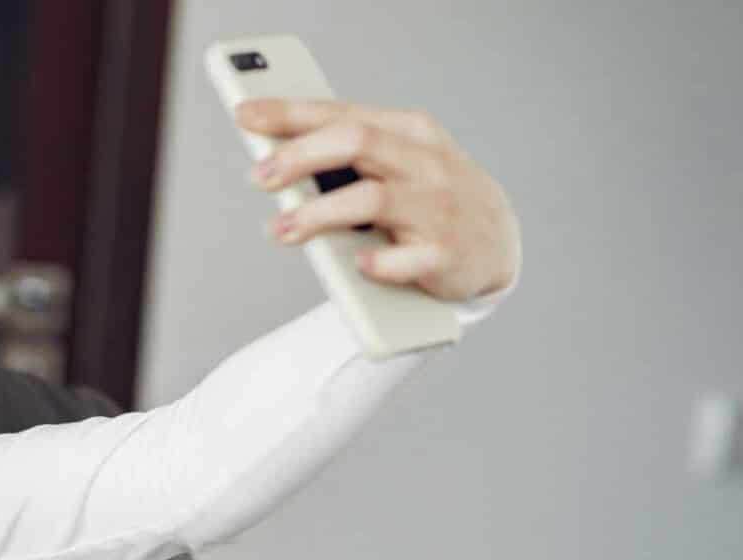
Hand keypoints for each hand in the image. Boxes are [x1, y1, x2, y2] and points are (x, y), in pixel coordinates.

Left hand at [237, 98, 520, 302]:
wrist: (496, 242)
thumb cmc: (429, 197)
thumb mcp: (399, 160)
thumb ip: (348, 155)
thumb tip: (275, 155)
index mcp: (409, 131)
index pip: (342, 113)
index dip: (290, 115)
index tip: (246, 116)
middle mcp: (425, 163)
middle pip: (356, 143)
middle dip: (300, 157)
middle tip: (259, 177)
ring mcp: (437, 208)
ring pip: (372, 199)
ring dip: (318, 214)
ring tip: (280, 229)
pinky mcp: (445, 255)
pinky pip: (408, 259)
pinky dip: (379, 263)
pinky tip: (357, 263)